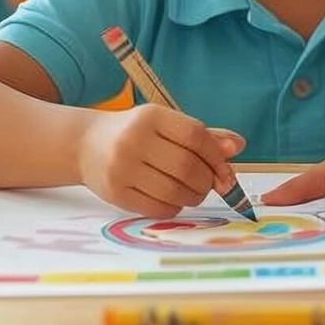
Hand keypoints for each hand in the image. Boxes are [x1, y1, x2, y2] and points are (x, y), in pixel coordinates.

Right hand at [75, 105, 244, 218]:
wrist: (86, 145)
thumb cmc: (136, 134)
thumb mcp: (166, 125)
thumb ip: (203, 136)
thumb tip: (238, 146)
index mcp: (150, 116)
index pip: (196, 136)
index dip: (217, 157)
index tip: (225, 170)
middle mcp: (134, 139)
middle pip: (187, 167)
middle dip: (207, 181)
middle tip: (209, 185)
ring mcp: (122, 167)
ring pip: (174, 191)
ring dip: (193, 197)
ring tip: (193, 192)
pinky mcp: (115, 193)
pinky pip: (158, 208)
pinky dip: (174, 208)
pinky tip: (173, 200)